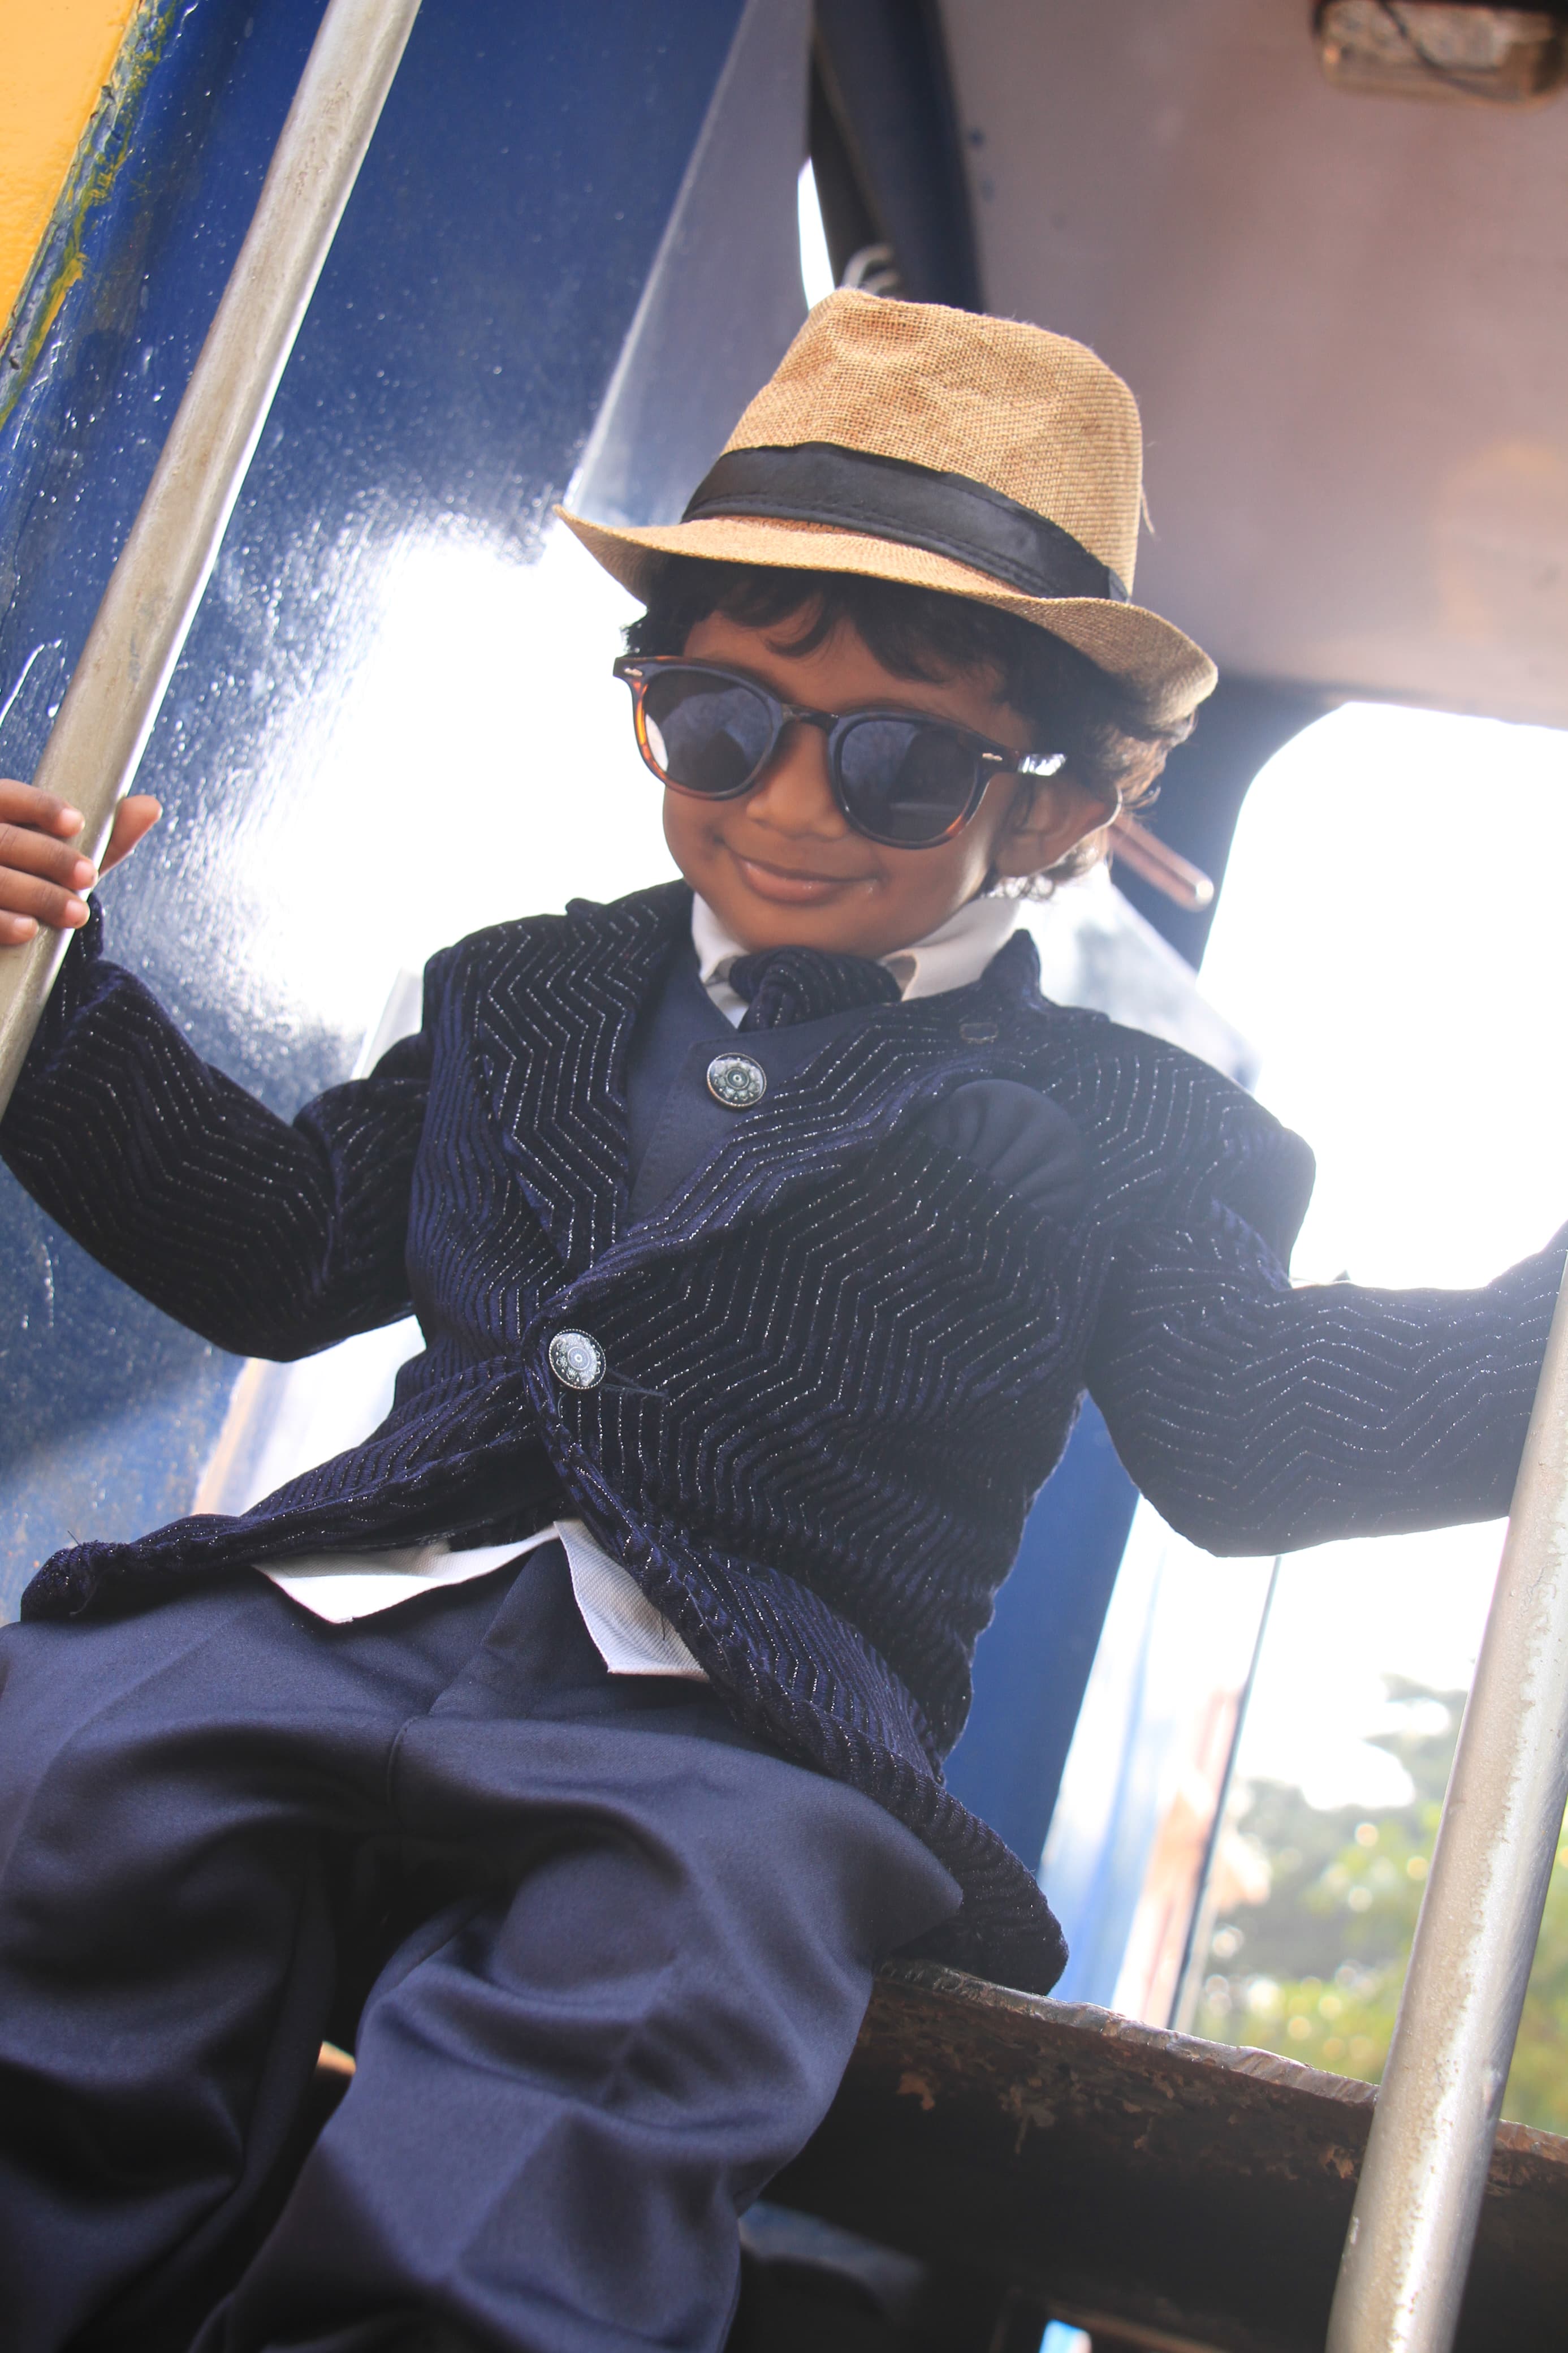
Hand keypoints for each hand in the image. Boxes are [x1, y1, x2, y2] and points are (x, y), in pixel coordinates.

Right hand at [0, 781, 160, 947]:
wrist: (10, 926)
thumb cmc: (45, 879)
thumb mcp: (74, 858)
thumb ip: (108, 836)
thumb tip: (151, 806)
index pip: (8, 795)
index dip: (39, 806)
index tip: (77, 823)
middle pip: (5, 839)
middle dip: (51, 857)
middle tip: (89, 876)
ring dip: (38, 895)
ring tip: (77, 913)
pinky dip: (3, 921)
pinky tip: (29, 929)